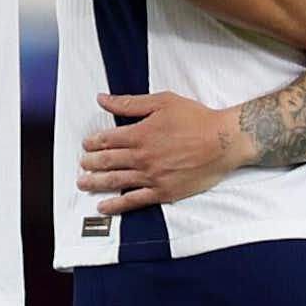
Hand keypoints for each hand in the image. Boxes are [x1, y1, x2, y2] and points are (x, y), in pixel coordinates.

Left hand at [76, 91, 250, 212]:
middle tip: (81, 164)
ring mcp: (151, 176)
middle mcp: (141, 157)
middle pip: (106, 161)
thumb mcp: (163, 102)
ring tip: (83, 183)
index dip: (93, 143)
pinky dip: (116, 205)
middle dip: (90, 163)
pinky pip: (134, 201)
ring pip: (115, 181)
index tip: (86, 145)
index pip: (106, 140)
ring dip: (95, 182)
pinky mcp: (163, 191)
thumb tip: (103, 99)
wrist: (225, 141)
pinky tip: (103, 206)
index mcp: (139, 134)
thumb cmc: (197, 119)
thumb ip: (130, 103)